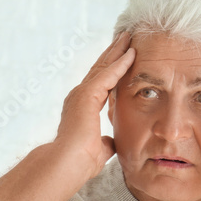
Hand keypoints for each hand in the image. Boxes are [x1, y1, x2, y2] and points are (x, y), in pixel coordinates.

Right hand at [54, 31, 134, 180]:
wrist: (68, 164)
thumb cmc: (80, 162)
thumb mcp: (99, 149)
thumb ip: (105, 142)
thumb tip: (111, 143)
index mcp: (82, 108)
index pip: (100, 83)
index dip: (111, 69)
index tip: (122, 57)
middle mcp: (79, 97)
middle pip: (100, 69)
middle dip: (113, 53)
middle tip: (125, 37)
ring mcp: (81, 94)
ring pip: (103, 67)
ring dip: (117, 51)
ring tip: (129, 37)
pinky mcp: (87, 95)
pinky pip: (107, 74)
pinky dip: (120, 63)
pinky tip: (132, 53)